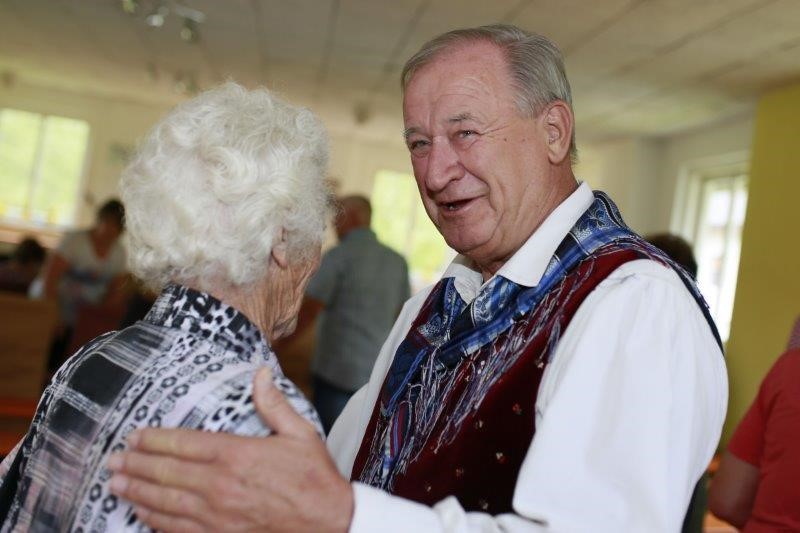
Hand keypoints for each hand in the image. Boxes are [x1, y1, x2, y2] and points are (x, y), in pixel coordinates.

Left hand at [107, 368, 353, 531]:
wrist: (328, 523)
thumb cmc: (314, 478)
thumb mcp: (300, 434)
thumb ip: (274, 404)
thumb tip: (261, 373)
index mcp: (237, 454)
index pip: (184, 444)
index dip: (154, 440)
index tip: (134, 436)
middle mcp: (220, 485)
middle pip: (166, 472)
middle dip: (136, 465)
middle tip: (112, 460)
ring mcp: (217, 515)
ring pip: (165, 502)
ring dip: (137, 492)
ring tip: (115, 484)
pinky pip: (178, 529)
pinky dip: (155, 520)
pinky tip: (141, 514)